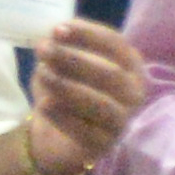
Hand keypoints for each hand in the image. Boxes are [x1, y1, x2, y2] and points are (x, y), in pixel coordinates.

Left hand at [8, 16, 142, 174]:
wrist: (58, 135)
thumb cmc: (67, 90)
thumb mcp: (62, 62)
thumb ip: (62, 47)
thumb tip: (53, 36)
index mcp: (130, 66)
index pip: (115, 45)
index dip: (87, 35)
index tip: (57, 29)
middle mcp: (133, 93)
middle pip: (110, 74)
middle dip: (74, 59)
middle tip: (44, 49)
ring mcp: (122, 121)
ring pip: (100, 104)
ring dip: (68, 86)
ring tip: (41, 74)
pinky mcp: (104, 145)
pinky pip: (85, 131)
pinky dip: (63, 116)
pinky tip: (44, 105)